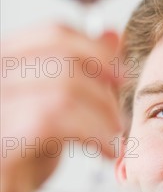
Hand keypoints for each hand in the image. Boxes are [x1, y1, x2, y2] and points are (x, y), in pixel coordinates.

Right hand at [1, 24, 122, 191]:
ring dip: (103, 114)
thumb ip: (80, 71)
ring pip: (65, 87)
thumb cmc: (21, 159)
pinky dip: (92, 134)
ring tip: (114, 137)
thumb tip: (113, 35)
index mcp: (6, 62)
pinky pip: (54, 118)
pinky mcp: (0, 137)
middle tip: (121, 116)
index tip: (122, 74)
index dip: (97, 50)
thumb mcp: (55, 107)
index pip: (55, 32)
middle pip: (65, 57)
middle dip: (105, 88)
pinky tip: (104, 152)